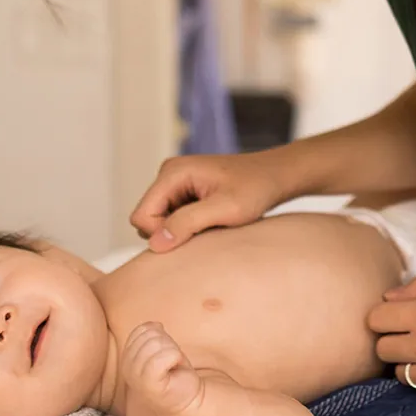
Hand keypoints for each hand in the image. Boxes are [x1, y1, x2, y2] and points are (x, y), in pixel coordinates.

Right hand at [122, 323, 202, 414]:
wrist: (187, 400)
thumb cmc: (174, 373)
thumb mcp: (160, 347)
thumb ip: (152, 334)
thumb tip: (156, 325)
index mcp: (127, 357)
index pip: (143, 330)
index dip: (161, 337)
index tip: (165, 355)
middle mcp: (127, 367)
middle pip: (151, 335)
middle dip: (168, 344)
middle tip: (171, 362)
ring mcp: (136, 377)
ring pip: (157, 343)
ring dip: (173, 352)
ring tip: (173, 367)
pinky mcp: (149, 384)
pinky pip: (165, 355)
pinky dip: (176, 357)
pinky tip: (176, 369)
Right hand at [131, 150, 288, 251]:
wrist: (274, 176)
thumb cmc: (255, 188)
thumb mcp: (225, 209)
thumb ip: (188, 223)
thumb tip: (156, 243)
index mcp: (172, 172)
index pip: (141, 215)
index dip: (160, 234)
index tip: (193, 237)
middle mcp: (168, 174)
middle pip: (146, 218)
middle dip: (170, 232)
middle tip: (205, 230)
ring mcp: (175, 182)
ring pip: (159, 220)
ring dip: (180, 230)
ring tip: (210, 225)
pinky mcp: (183, 190)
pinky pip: (171, 216)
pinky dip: (187, 225)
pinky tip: (210, 222)